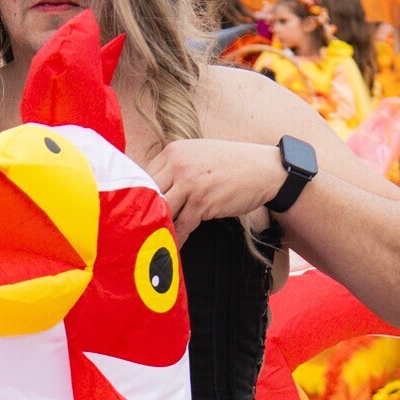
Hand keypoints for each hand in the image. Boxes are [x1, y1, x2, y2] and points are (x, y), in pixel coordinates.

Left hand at [148, 138, 286, 241]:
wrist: (264, 169)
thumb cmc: (231, 164)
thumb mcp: (198, 155)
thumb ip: (176, 166)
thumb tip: (154, 188)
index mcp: (174, 151)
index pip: (144, 175)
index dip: (140, 195)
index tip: (135, 210)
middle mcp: (178, 165)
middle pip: (148, 193)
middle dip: (142, 213)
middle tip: (136, 230)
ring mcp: (190, 183)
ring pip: (162, 211)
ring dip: (157, 228)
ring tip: (149, 242)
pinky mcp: (202, 202)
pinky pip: (181, 225)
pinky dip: (175, 239)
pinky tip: (169, 248)